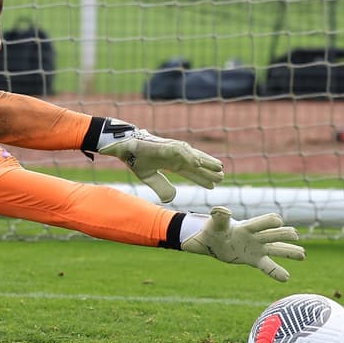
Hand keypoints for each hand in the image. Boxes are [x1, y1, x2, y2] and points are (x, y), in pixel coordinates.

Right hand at [95, 118, 223, 201]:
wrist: (121, 147)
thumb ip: (161, 187)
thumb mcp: (148, 177)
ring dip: (205, 162)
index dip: (200, 178)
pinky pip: (179, 151)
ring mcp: (170, 148)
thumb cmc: (133, 158)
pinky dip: (189, 157)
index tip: (212, 186)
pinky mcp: (164, 145)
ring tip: (219, 168)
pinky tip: (198, 164)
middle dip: (208, 170)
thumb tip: (173, 197)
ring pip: (192, 155)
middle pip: (195, 164)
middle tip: (222, 177)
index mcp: (170, 162)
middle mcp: (174, 155)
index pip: (189, 171)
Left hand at [181, 207, 303, 281]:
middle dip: (284, 234)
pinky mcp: (254, 259)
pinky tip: (286, 278)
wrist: (212, 241)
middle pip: (274, 234)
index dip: (270, 221)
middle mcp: (256, 237)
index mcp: (247, 226)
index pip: (263, 222)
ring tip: (302, 255)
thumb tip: (221, 210)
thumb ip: (219, 217)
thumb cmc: (214, 229)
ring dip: (289, 251)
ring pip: (276, 249)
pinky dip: (276, 272)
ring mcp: (257, 248)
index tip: (278, 221)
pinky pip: (267, 267)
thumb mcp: (214, 224)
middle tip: (295, 235)